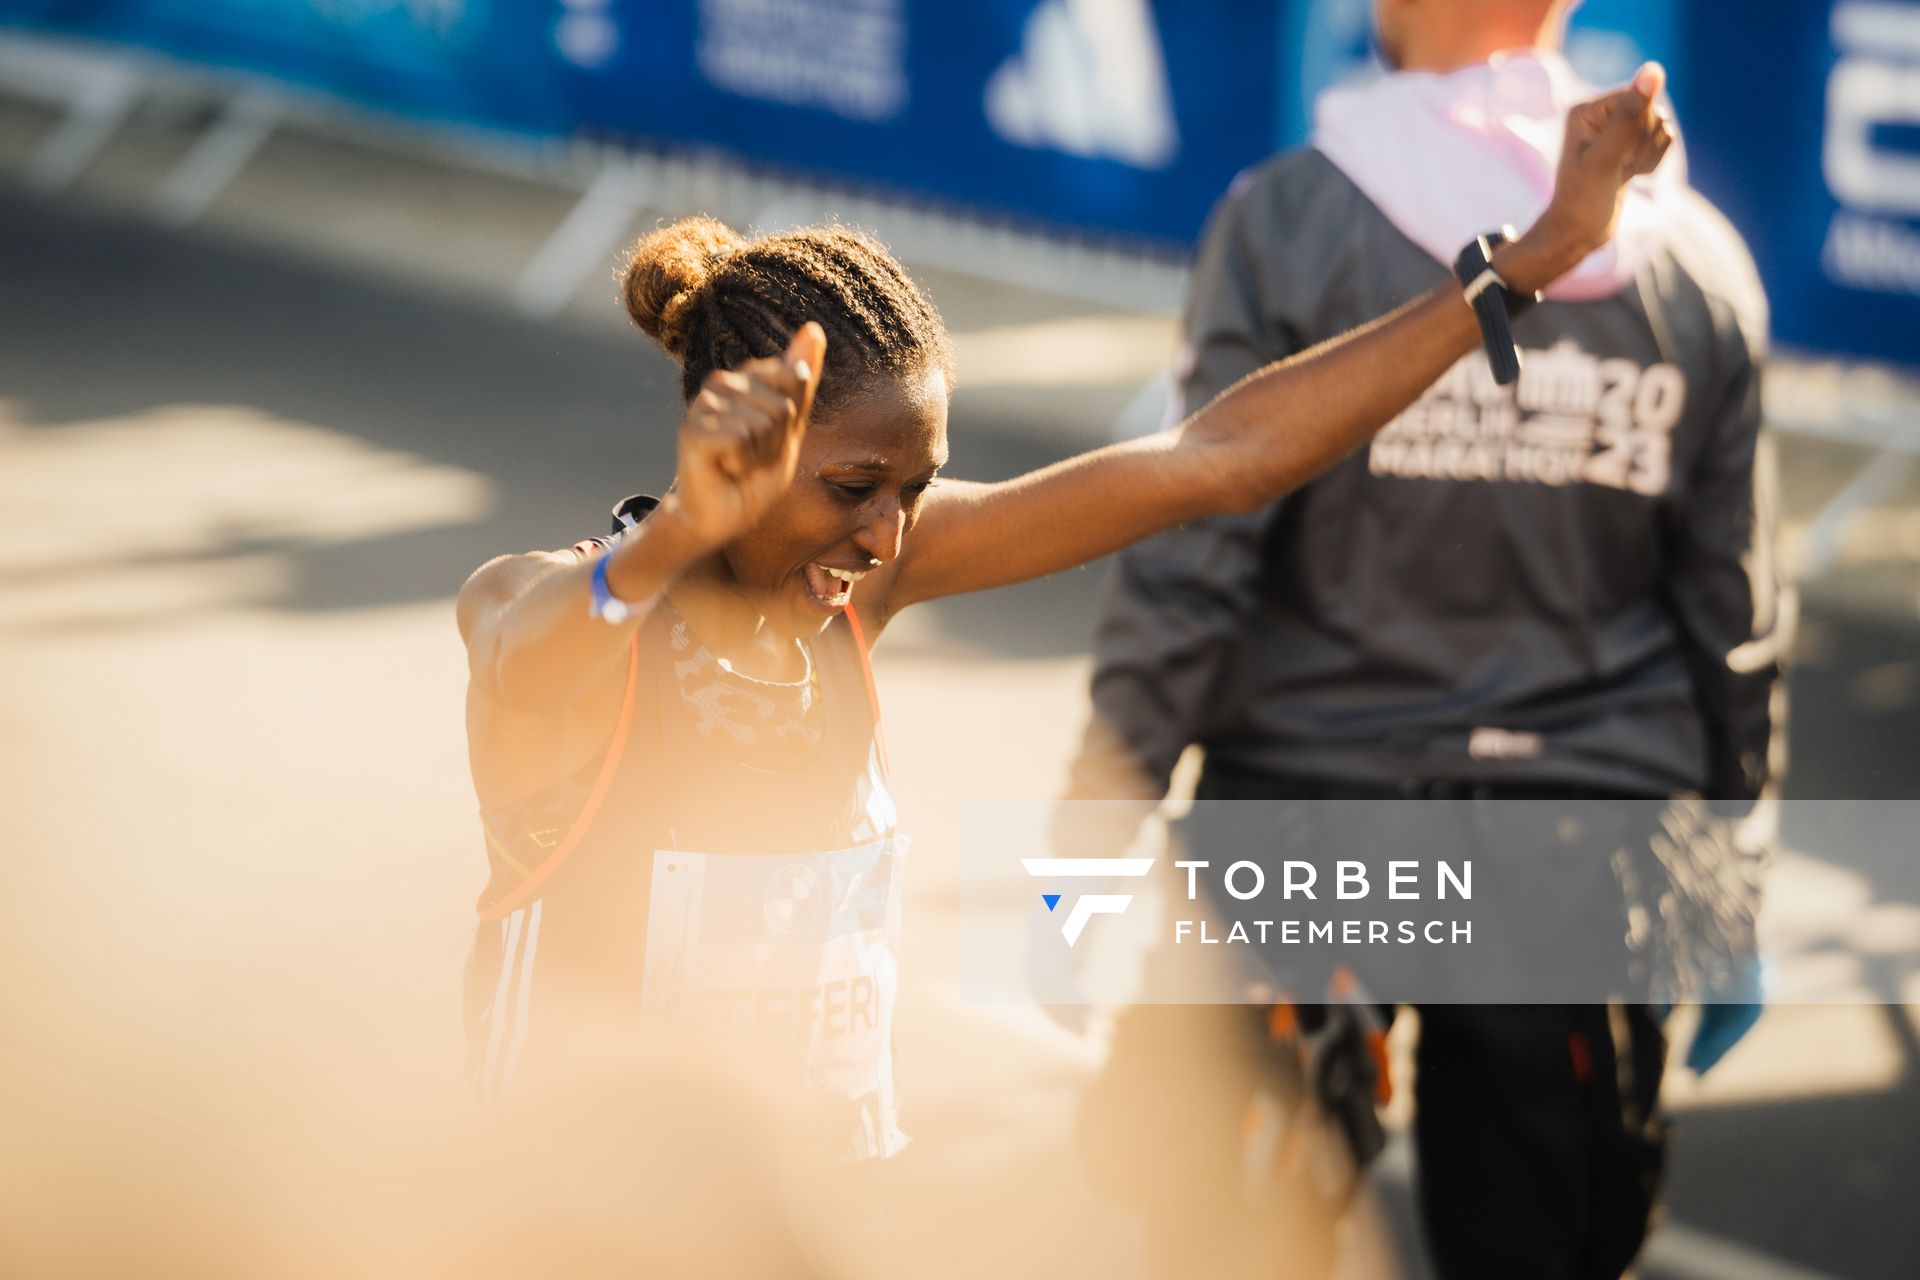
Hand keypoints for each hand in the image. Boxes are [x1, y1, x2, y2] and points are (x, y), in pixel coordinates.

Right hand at [663, 323, 824, 548]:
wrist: (723, 516)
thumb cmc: (754, 474)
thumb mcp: (789, 426)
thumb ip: (799, 381)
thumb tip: (813, 328)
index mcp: (745, 377)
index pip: (795, 378)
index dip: (793, 421)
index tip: (771, 440)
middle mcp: (721, 382)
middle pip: (783, 406)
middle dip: (777, 442)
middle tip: (753, 458)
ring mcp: (704, 404)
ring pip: (764, 423)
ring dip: (760, 456)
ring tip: (739, 465)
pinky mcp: (691, 429)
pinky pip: (741, 439)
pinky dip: (743, 464)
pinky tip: (726, 469)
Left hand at [1501, 63, 1674, 292]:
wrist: (1578, 234)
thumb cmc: (1584, 199)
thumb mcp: (1606, 157)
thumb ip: (1629, 114)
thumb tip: (1654, 70)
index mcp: (1588, 109)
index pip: (1640, 98)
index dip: (1638, 130)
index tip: (1617, 156)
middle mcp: (1601, 113)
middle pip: (1652, 113)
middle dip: (1644, 145)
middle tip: (1619, 168)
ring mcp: (1615, 129)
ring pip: (1660, 128)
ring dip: (1648, 156)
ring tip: (1622, 174)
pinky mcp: (1627, 144)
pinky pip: (1660, 141)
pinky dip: (1651, 162)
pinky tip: (1629, 175)